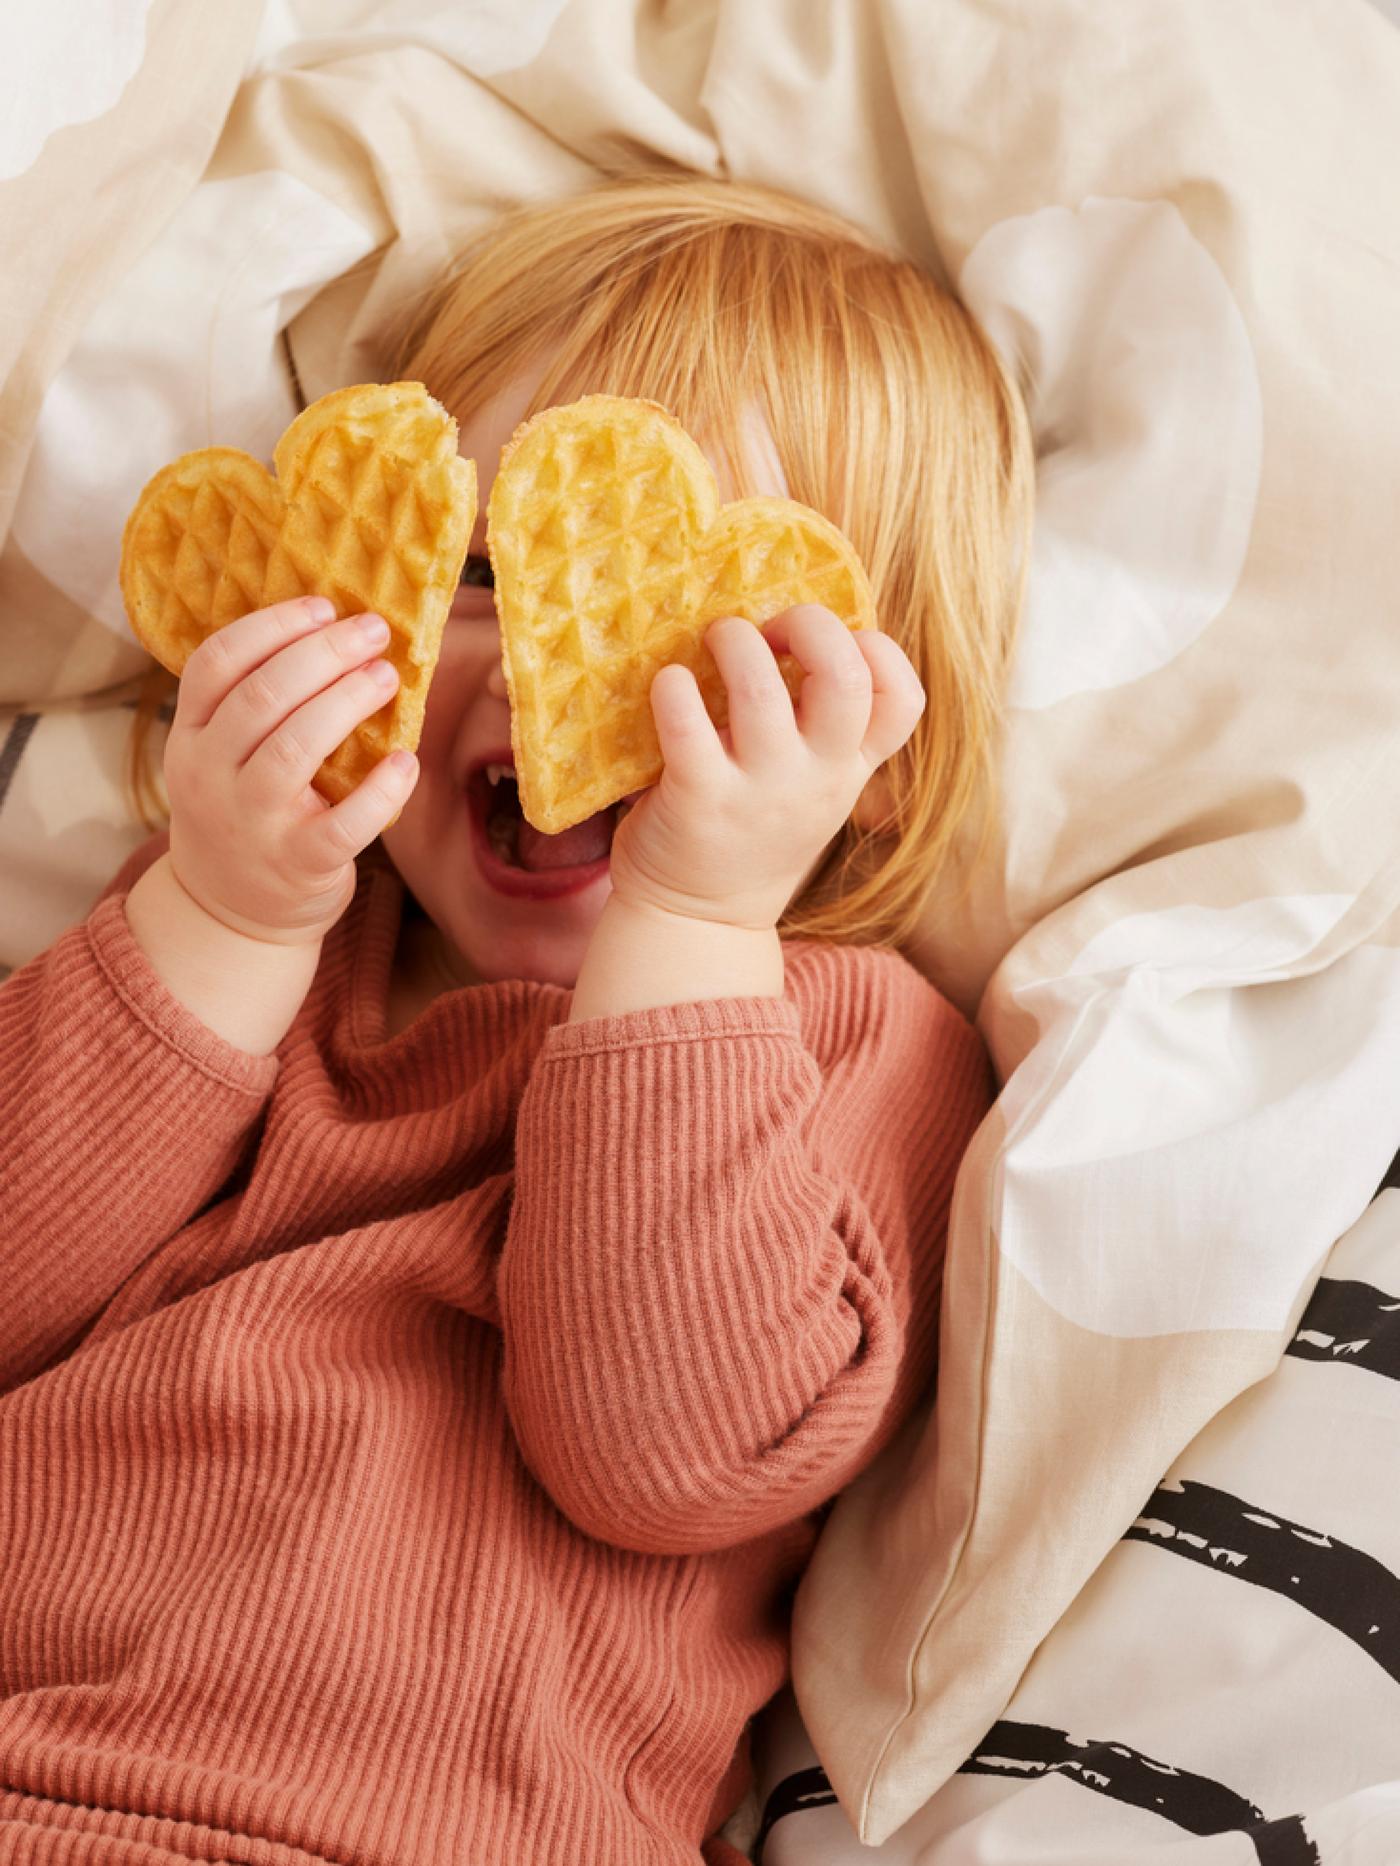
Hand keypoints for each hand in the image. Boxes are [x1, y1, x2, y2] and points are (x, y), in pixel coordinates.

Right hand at [163, 596, 417, 945]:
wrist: (231, 912)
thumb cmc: (245, 812)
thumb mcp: (223, 756)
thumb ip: (256, 705)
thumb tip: (335, 632)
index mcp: (192, 736)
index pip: (218, 663)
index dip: (271, 627)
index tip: (322, 606)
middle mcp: (209, 775)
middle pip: (262, 695)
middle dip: (323, 654)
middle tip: (373, 631)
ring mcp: (251, 822)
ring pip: (294, 747)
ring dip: (346, 702)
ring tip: (385, 677)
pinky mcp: (298, 864)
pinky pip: (345, 822)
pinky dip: (380, 790)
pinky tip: (407, 761)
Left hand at [606, 604, 924, 931]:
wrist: (698, 921)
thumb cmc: (750, 831)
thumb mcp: (812, 788)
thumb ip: (821, 729)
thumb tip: (797, 629)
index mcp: (849, 768)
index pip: (903, 700)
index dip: (878, 649)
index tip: (831, 643)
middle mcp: (815, 778)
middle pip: (845, 679)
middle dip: (811, 625)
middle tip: (771, 627)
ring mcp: (758, 792)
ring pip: (762, 690)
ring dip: (735, 642)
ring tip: (714, 640)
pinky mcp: (698, 800)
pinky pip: (687, 724)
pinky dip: (673, 687)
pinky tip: (669, 684)